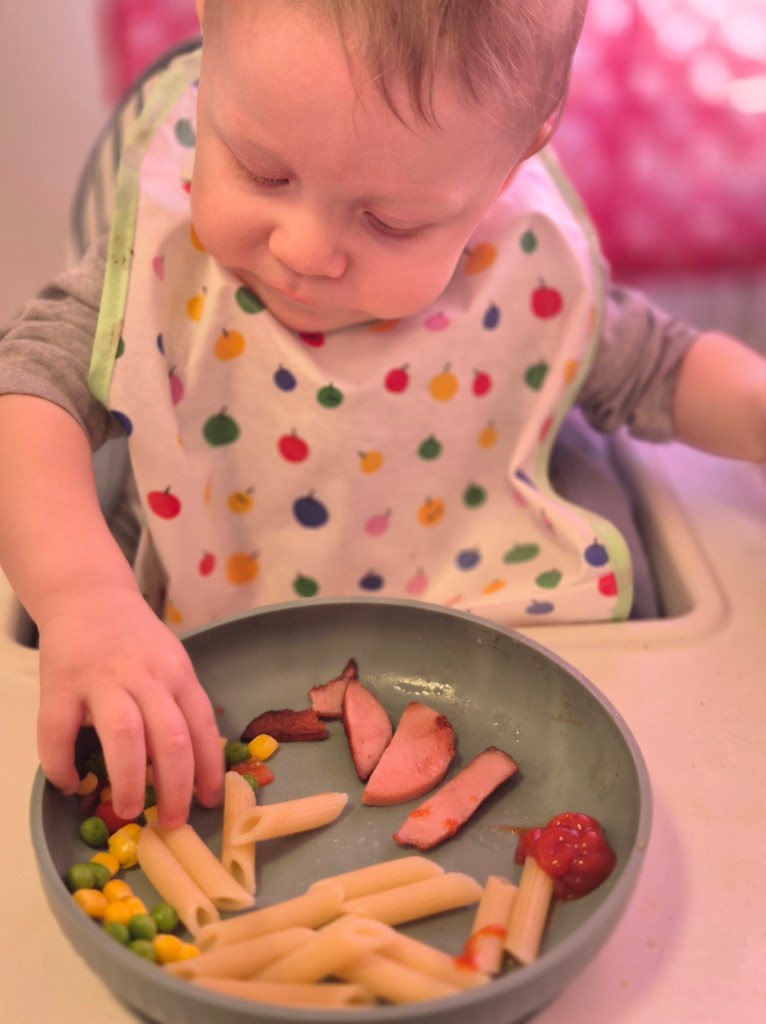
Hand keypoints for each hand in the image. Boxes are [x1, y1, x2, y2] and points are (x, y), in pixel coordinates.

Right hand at [36, 585, 223, 827]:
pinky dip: (62, 765)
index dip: (209, 770)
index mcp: (178, 674)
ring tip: (127, 810)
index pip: (203, 727)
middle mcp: (146, 676)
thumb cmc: (134, 640)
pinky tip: (70, 783)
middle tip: (171, 822)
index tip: (210, 802)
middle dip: (175, 788)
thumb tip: (191, 768)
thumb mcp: (169, 663)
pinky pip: (58, 733)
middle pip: (171, 739)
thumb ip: (177, 705)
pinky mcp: (61, 683)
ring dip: (129, 781)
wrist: (88, 594)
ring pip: (125, 737)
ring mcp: (103, 679)